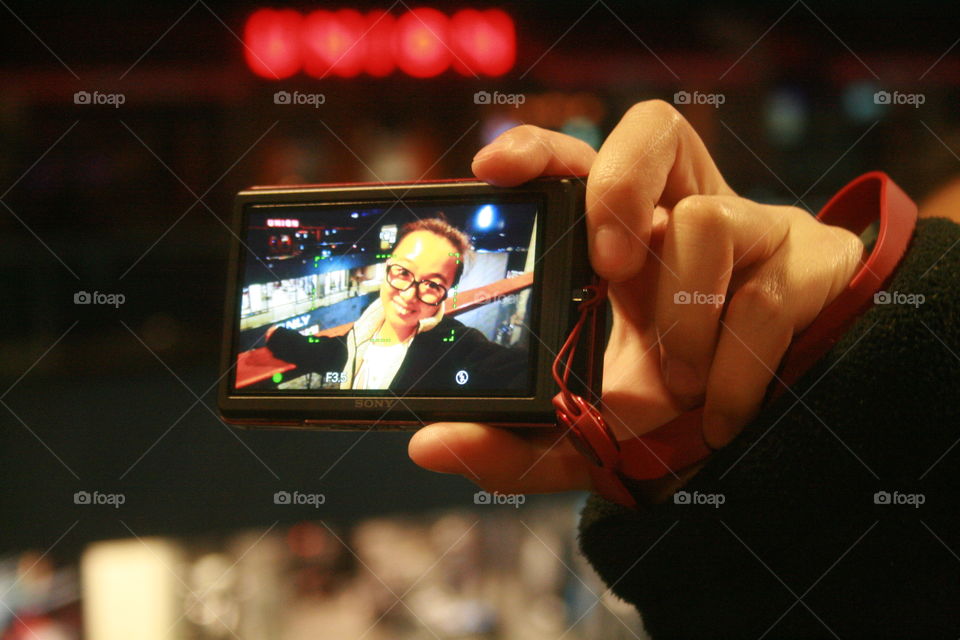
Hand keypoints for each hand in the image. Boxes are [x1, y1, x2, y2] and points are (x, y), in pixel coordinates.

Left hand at [409, 101, 863, 497]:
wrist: (778, 426)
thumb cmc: (671, 409)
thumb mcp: (585, 435)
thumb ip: (515, 444)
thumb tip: (427, 444)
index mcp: (616, 242)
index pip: (575, 162)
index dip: (538, 149)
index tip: (494, 170)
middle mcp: (678, 216)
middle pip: (648, 134)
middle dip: (618, 187)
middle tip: (608, 264)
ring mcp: (747, 231)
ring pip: (709, 219)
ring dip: (683, 318)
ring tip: (677, 384)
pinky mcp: (804, 265)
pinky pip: (764, 296)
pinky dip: (734, 368)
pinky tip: (720, 412)